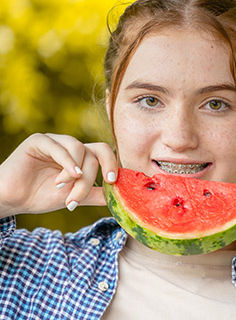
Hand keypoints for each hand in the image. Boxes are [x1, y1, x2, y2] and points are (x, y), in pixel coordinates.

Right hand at [0, 134, 117, 217]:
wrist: (11, 200)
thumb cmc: (40, 196)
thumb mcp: (74, 197)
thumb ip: (95, 194)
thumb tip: (120, 197)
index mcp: (81, 157)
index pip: (104, 153)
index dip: (112, 165)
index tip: (113, 182)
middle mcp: (71, 146)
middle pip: (97, 151)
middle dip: (96, 174)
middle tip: (99, 186)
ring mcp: (56, 141)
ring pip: (81, 150)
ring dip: (78, 174)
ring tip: (65, 190)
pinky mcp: (39, 141)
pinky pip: (60, 147)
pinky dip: (67, 164)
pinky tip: (63, 179)